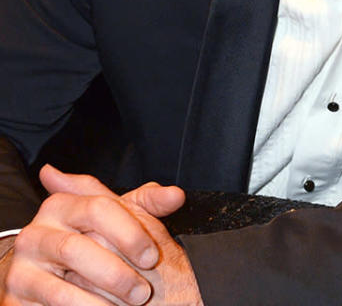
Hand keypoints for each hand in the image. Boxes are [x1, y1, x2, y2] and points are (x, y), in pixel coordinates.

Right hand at [2, 165, 200, 305]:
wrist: (50, 274)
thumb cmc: (94, 240)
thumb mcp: (120, 218)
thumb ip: (147, 205)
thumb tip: (176, 195)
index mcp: (62, 205)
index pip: (99, 208)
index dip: (130, 234)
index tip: (153, 257)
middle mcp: (35, 234)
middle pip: (76, 249)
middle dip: (116, 275)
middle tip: (143, 293)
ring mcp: (20, 269)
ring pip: (61, 288)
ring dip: (99, 304)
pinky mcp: (15, 300)